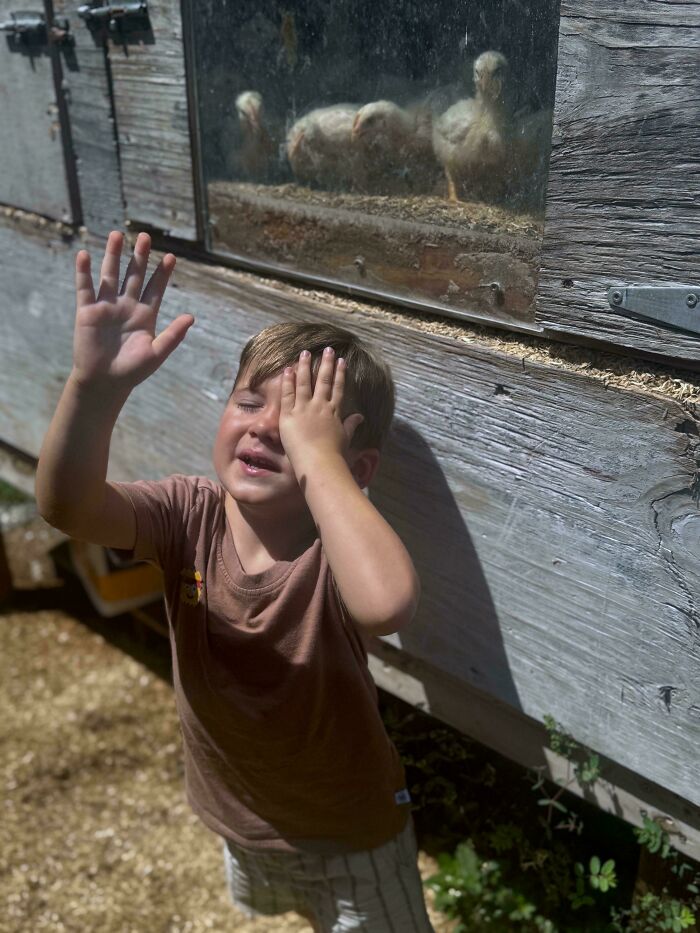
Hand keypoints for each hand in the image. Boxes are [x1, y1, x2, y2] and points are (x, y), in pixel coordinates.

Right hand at [72, 230, 193, 391]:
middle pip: (134, 275)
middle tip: (145, 237)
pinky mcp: (87, 312)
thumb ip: (173, 335)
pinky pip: (85, 288)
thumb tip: (191, 317)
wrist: (105, 383)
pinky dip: (84, 272)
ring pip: (110, 275)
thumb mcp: (156, 353)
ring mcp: (107, 307)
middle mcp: (126, 307)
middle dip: (139, 257)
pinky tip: (85, 255)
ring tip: (117, 235)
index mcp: (145, 316)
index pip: (155, 288)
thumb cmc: (132, 372)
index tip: (171, 257)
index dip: (162, 273)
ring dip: (113, 255)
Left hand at [279, 347, 363, 470]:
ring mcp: (304, 409)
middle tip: (327, 349)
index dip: (340, 373)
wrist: (319, 463)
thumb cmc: (334, 455)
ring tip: (305, 353)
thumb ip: (351, 425)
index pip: (338, 388)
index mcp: (334, 412)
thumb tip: (361, 416)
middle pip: (324, 381)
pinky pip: (288, 394)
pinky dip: (288, 381)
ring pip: (305, 383)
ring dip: (305, 366)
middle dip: (326, 364)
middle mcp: (320, 406)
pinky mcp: (289, 415)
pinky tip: (288, 369)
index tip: (341, 361)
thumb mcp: (346, 438)